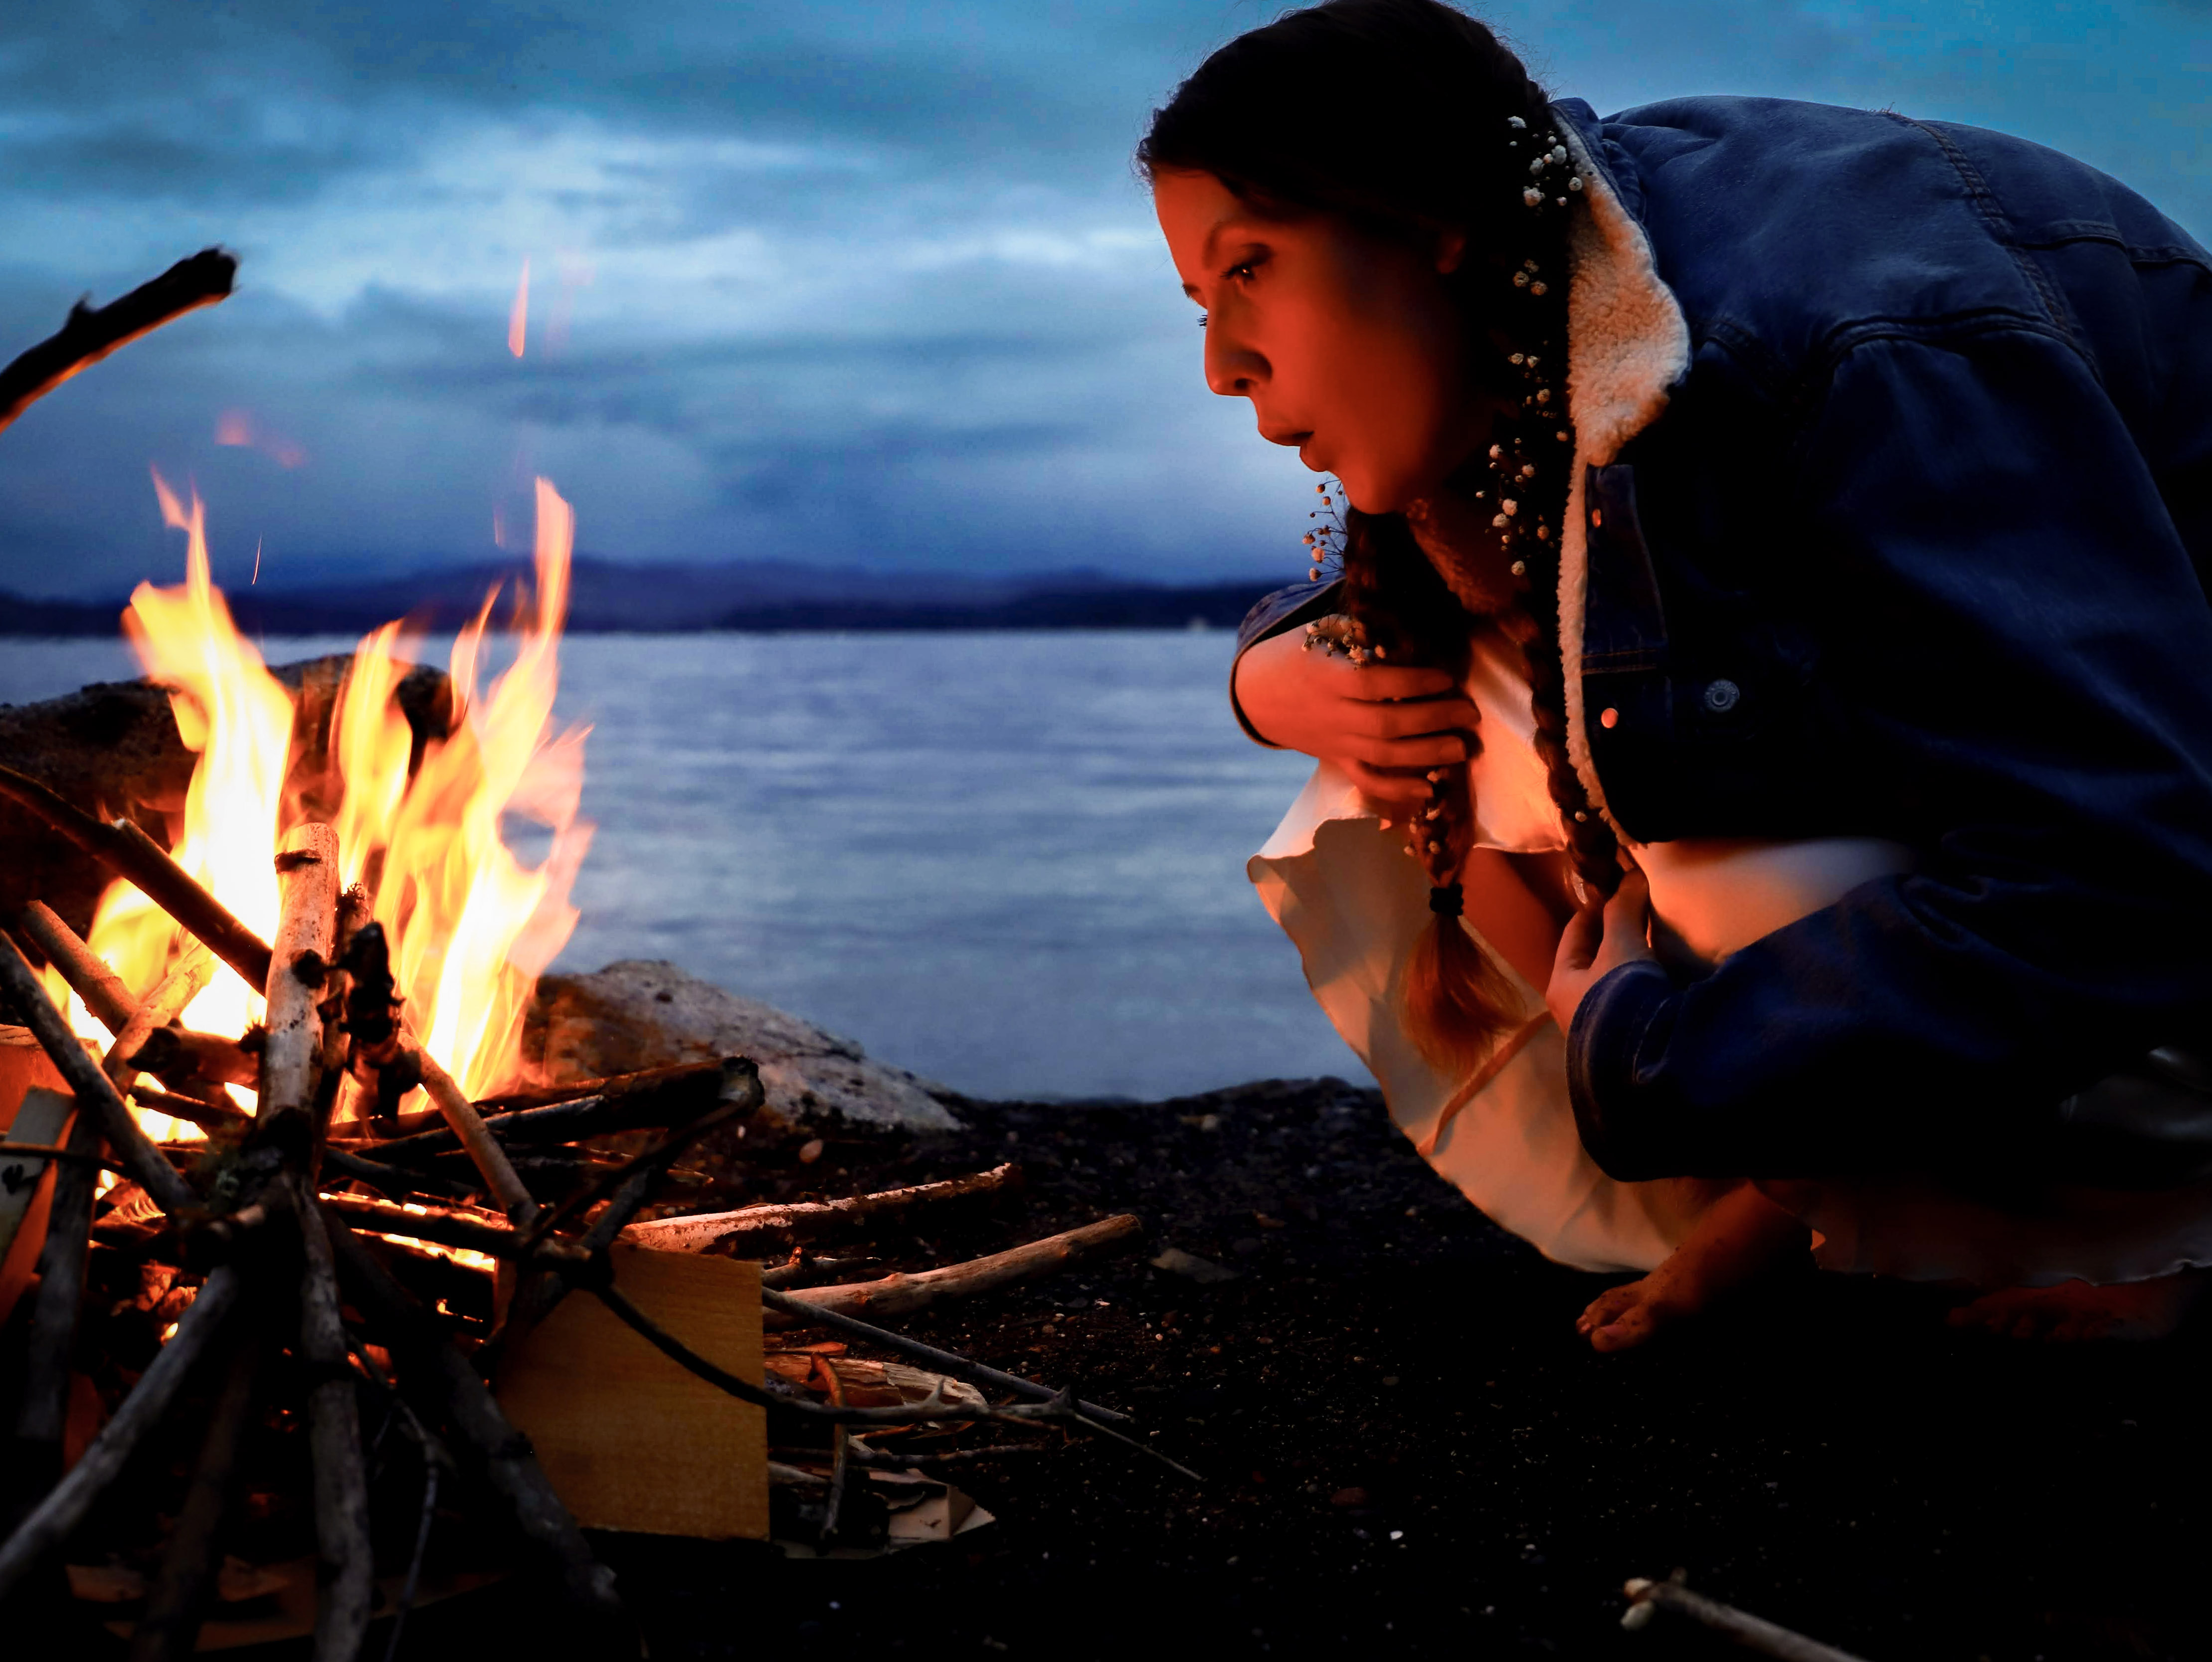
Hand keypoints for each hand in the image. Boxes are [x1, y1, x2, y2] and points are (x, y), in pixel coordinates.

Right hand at [1232, 627, 1479, 809]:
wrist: (1258, 694)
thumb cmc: (1297, 654)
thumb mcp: (1320, 632)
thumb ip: (1360, 631)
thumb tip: (1409, 630)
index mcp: (1327, 678)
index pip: (1374, 684)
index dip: (1412, 682)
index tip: (1447, 677)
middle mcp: (1332, 715)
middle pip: (1386, 723)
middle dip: (1433, 719)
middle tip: (1470, 714)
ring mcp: (1335, 743)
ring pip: (1383, 756)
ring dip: (1427, 754)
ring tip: (1462, 747)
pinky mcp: (1337, 761)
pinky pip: (1367, 780)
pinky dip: (1397, 789)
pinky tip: (1429, 789)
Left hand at [1545, 867, 1655, 1034]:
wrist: (1646, 1061)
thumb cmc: (1621, 996)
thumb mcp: (1621, 945)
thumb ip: (1623, 910)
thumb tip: (1631, 875)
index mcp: (1561, 983)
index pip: (1575, 933)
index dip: (1596, 907)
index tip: (1619, 888)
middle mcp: (1574, 1007)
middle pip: (1594, 958)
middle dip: (1617, 934)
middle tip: (1643, 911)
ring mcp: (1599, 1027)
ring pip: (1615, 980)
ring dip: (1634, 960)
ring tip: (1659, 939)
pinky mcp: (1625, 1041)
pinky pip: (1634, 1000)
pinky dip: (1647, 983)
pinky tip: (1667, 976)